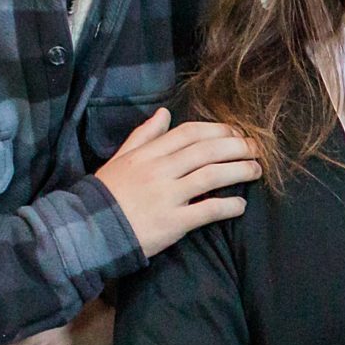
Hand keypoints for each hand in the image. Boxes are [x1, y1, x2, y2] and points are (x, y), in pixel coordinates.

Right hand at [93, 108, 262, 258]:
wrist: (88, 231)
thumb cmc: (106, 195)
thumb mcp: (120, 159)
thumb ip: (143, 136)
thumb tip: (164, 113)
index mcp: (148, 154)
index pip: (189, 133)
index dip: (218, 131)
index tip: (235, 133)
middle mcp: (159, 170)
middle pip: (207, 151)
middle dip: (237, 147)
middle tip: (256, 149)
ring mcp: (166, 196)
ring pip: (212, 175)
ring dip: (239, 171)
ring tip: (256, 170)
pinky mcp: (172, 222)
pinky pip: (207, 210)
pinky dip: (228, 206)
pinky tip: (240, 205)